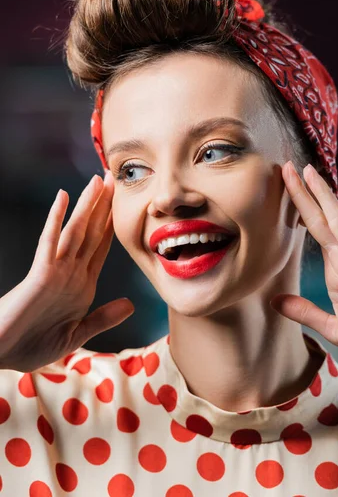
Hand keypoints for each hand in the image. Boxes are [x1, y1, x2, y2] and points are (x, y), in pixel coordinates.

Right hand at [0, 171, 134, 371]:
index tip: (123, 203)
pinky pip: (50, 242)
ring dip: (87, 205)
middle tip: (111, 177)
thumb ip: (102, 319)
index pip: (101, 247)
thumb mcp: (76, 334)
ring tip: (97, 180)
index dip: (112, 224)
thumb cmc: (31, 345)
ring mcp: (56, 271)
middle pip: (91, 232)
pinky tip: (63, 198)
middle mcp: (71, 272)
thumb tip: (131, 305)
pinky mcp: (39, 274)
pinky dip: (56, 219)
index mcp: (82, 284)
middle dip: (103, 206)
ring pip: (76, 231)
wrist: (0, 354)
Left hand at [270, 161, 337, 362]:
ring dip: (324, 195)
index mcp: (336, 267)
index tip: (281, 188)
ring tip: (308, 171)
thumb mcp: (333, 327)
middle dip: (304, 193)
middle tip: (286, 167)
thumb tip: (274, 301)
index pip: (311, 229)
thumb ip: (305, 312)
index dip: (297, 209)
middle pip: (320, 217)